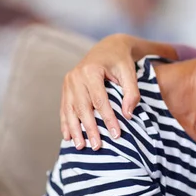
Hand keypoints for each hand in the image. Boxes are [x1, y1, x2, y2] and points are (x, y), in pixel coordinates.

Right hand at [60, 34, 139, 149]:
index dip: (108, 119)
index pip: (100, 100)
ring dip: (74, 129)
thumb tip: (127, 115)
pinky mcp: (66, 88)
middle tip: (96, 146)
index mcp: (91, 71)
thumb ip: (131, 92)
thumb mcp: (129, 73)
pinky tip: (68, 137)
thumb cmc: (120, 61)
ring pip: (70, 109)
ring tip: (80, 146)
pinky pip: (64, 108)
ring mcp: (68, 82)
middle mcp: (76, 76)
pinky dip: (66, 123)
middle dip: (89, 128)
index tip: (116, 135)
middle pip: (83, 107)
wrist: (107, 48)